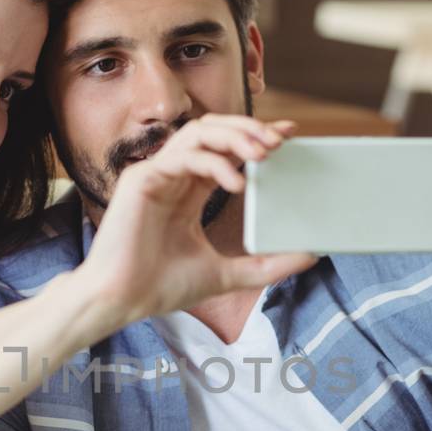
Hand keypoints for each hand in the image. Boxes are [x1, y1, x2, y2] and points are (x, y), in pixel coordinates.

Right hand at [79, 115, 317, 323]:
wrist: (121, 301)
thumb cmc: (160, 287)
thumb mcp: (226, 274)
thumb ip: (266, 265)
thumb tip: (310, 255)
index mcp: (188, 191)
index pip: (226, 151)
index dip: (256, 137)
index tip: (289, 135)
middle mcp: (172, 176)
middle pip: (213, 130)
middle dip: (248, 129)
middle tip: (280, 141)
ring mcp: (155, 174)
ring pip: (197, 132)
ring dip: (234, 136)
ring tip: (263, 152)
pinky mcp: (140, 179)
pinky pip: (182, 156)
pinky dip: (213, 163)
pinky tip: (236, 182)